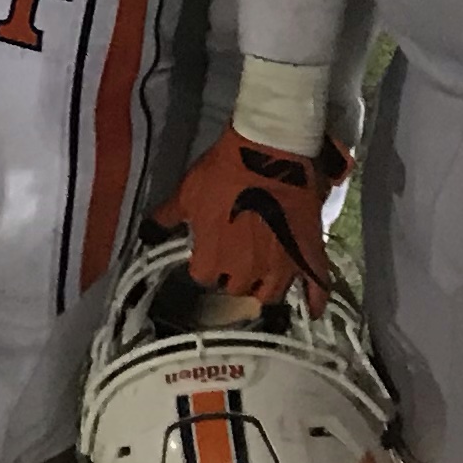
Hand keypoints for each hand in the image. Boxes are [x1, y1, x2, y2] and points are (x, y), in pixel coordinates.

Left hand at [154, 129, 338, 308]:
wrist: (268, 152)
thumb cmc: (222, 173)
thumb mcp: (186, 194)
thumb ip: (166, 219)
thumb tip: (146, 234)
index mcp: (212, 262)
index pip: (204, 277)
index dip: (207, 264)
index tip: (210, 250)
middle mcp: (245, 273)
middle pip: (237, 289)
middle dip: (235, 276)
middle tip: (239, 255)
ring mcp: (280, 268)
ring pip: (271, 294)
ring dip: (265, 287)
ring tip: (265, 275)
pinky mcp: (309, 256)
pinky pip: (316, 288)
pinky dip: (314, 300)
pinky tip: (312, 310)